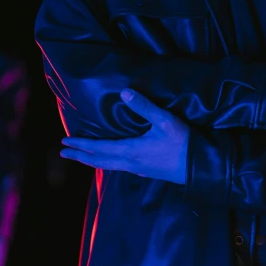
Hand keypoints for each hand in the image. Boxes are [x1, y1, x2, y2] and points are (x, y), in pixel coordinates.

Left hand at [60, 89, 189, 183]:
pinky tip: (109, 161)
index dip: (81, 144)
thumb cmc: (184, 143)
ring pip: (108, 166)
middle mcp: (130, 163)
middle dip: (80, 156)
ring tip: (80, 157)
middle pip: (98, 161)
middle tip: (63, 152)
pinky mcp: (146, 172)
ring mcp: (138, 170)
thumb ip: (145, 107)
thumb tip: (124, 92)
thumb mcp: (165, 121)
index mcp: (131, 150)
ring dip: (91, 161)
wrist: (201, 169)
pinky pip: (119, 167)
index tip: (64, 141)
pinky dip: (106, 163)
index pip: (99, 148)